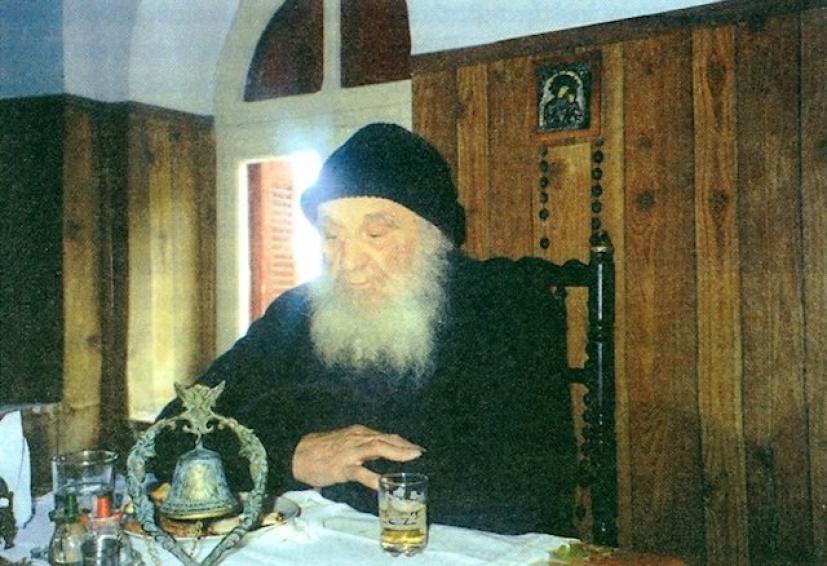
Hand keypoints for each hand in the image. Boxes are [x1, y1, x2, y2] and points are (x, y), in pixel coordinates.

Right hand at [292, 424, 423, 489]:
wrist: (296, 453)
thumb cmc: (321, 450)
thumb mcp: (346, 443)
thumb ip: (363, 448)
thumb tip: (381, 454)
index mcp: (359, 433)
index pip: (386, 436)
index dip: (403, 443)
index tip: (417, 449)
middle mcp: (357, 438)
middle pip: (387, 439)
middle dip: (406, 446)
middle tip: (421, 453)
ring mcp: (350, 451)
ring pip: (378, 448)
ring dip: (397, 453)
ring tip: (412, 458)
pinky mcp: (341, 466)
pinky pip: (360, 472)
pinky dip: (373, 477)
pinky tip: (383, 483)